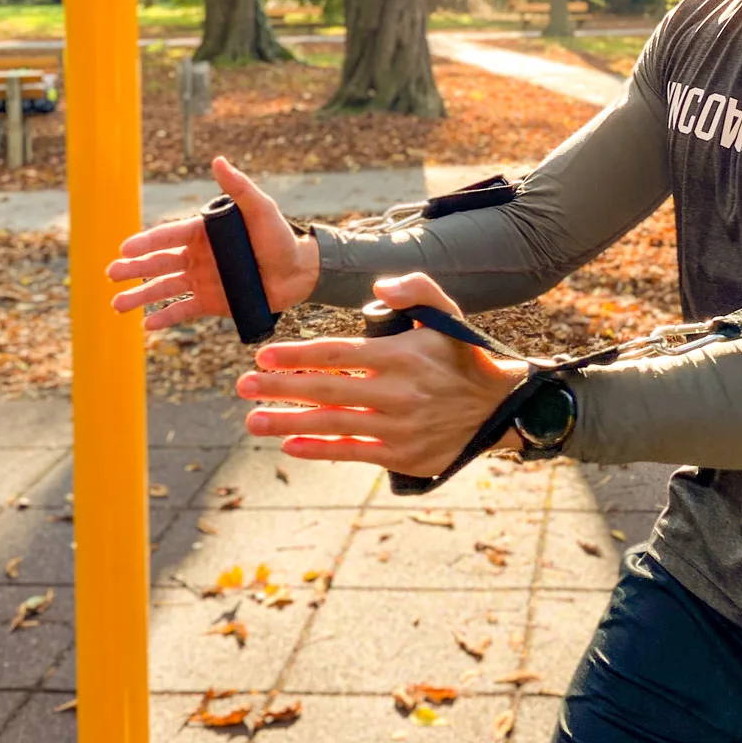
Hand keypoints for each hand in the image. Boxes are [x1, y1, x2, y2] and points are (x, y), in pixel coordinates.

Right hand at [106, 156, 318, 330]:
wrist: (300, 272)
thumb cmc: (281, 236)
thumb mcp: (261, 209)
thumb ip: (239, 188)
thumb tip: (218, 160)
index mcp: (204, 233)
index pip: (169, 236)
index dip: (146, 242)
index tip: (124, 248)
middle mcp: (198, 256)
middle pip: (159, 263)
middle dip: (134, 269)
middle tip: (111, 275)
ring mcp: (203, 280)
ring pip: (165, 288)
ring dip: (141, 296)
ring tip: (117, 305)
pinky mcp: (212, 302)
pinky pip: (183, 310)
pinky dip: (165, 317)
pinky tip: (147, 325)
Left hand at [235, 271, 528, 476]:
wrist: (498, 407)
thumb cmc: (462, 355)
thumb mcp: (447, 313)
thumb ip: (415, 289)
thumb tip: (378, 287)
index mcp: (402, 354)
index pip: (339, 353)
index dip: (298, 354)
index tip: (264, 354)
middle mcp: (397, 391)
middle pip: (326, 389)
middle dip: (280, 386)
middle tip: (243, 385)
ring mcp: (398, 427)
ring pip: (333, 423)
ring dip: (288, 422)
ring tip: (253, 420)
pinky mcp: (402, 455)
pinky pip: (352, 453)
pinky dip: (319, 449)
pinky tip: (291, 444)